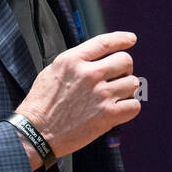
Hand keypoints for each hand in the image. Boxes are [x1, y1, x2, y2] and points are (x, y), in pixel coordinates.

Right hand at [15, 31, 140, 166]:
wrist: (37, 132)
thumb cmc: (41, 104)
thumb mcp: (52, 71)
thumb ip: (74, 62)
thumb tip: (94, 59)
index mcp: (73, 60)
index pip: (105, 42)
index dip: (122, 39)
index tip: (131, 39)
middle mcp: (89, 74)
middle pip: (125, 60)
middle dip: (124, 69)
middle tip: (117, 78)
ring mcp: (100, 94)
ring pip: (132, 83)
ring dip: (127, 90)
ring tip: (115, 97)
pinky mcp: (107, 115)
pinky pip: (134, 105)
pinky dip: (129, 108)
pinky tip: (118, 110)